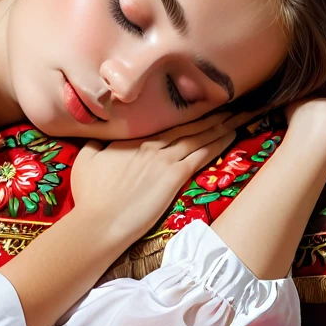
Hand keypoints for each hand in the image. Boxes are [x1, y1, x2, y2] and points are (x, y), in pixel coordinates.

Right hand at [70, 110, 258, 245]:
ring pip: (198, 137)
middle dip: (212, 114)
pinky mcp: (174, 177)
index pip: (166, 123)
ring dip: (221, 124)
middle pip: (187, 126)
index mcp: (132, 140)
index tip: (201, 105)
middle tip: (234, 103)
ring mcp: (164, 159)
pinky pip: (201, 155)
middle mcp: (151, 145)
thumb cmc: (90, 196)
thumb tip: (100, 134)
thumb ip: (96, 143)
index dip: (187, 114)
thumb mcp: (85, 160)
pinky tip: (232, 134)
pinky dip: (218, 142)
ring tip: (240, 114)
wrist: (99, 221)